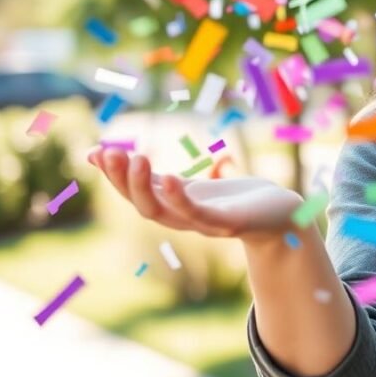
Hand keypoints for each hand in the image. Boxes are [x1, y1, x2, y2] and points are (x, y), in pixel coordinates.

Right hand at [88, 148, 303, 242]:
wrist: (280, 217)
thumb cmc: (233, 200)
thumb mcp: (190, 186)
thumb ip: (156, 179)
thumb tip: (124, 164)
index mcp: (173, 208)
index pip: (134, 193)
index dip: (113, 176)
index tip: (95, 151)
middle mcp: (182, 220)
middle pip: (142, 205)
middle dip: (122, 180)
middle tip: (109, 152)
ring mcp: (203, 224)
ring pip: (163, 211)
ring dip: (144, 186)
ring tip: (135, 158)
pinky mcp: (226, 223)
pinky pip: (197, 214)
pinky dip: (180, 199)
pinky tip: (170, 178)